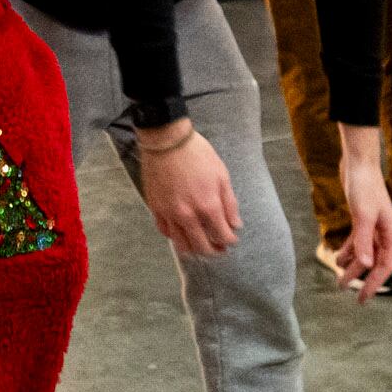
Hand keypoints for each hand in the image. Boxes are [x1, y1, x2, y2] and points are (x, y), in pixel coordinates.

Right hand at [136, 119, 240, 255]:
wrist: (167, 141)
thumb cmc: (197, 154)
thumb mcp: (222, 175)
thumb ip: (229, 204)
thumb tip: (235, 224)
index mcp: (208, 206)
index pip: (223, 236)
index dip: (230, 240)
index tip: (232, 238)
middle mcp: (188, 215)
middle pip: (203, 247)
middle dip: (215, 251)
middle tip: (220, 248)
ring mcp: (170, 213)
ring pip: (182, 245)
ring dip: (194, 249)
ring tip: (201, 245)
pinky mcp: (156, 208)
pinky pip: (165, 232)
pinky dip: (175, 237)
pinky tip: (182, 233)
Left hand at [332, 126, 391, 300]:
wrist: (358, 162)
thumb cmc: (364, 186)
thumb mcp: (363, 215)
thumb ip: (363, 241)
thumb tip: (366, 265)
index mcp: (390, 233)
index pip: (385, 266)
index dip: (374, 283)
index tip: (362, 299)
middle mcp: (384, 232)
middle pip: (373, 262)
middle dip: (359, 277)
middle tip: (343, 289)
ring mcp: (373, 225)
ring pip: (364, 252)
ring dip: (352, 264)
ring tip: (338, 275)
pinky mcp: (361, 219)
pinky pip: (356, 241)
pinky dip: (347, 250)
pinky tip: (337, 256)